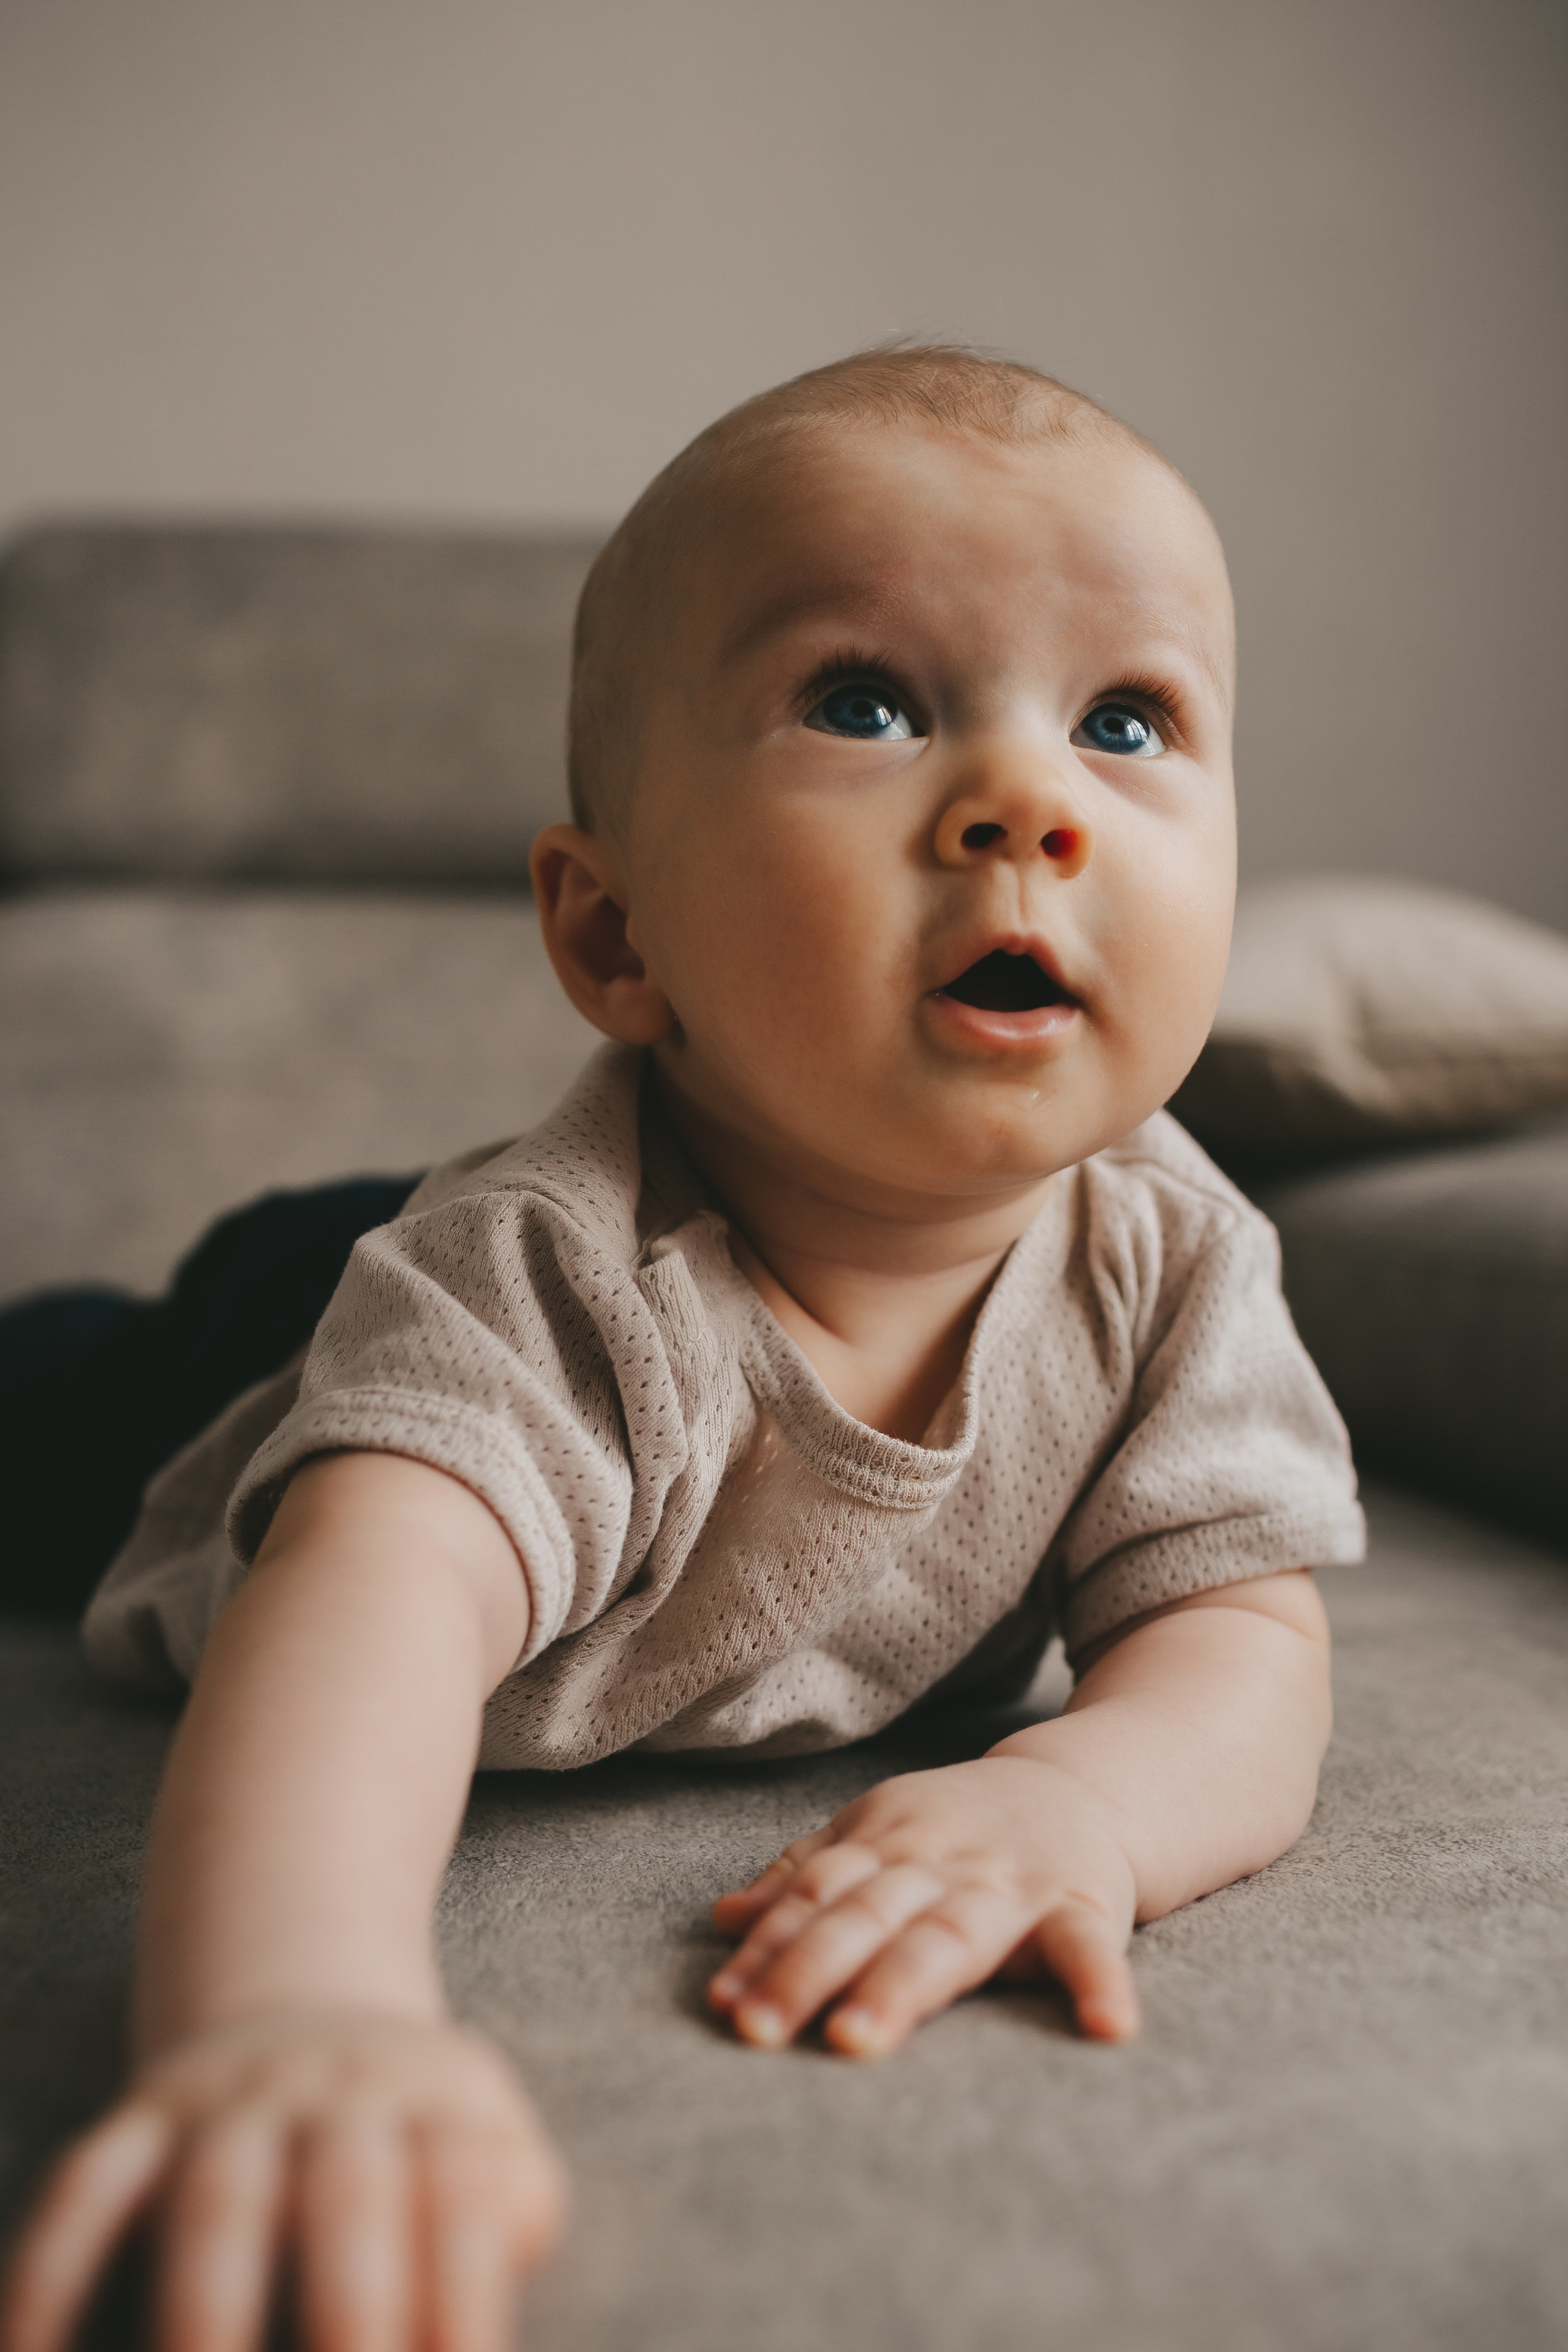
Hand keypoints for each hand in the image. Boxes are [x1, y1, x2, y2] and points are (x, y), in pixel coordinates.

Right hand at [1, 2010, 566, 2351]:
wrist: (306, 2001)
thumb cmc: (415, 2128)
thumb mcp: (493, 2138)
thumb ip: (516, 2212)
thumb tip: (492, 2289)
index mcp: (437, 2103)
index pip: (468, 2193)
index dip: (470, 2289)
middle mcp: (334, 2095)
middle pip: (346, 2194)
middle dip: (353, 2304)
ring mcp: (228, 2105)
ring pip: (214, 2197)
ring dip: (208, 2303)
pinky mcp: (140, 2119)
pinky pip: (85, 2190)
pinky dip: (49, 2273)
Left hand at [708, 1755, 1139, 2057]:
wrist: (1083, 1785)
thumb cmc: (962, 1827)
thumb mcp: (879, 1832)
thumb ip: (805, 1875)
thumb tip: (723, 1920)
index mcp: (887, 1843)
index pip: (815, 1895)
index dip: (767, 1947)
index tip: (724, 2004)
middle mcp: (940, 1863)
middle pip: (866, 1917)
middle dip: (808, 1970)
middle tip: (760, 2029)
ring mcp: (1011, 1887)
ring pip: (948, 1936)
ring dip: (902, 1984)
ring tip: (858, 2037)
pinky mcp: (1083, 1907)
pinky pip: (1088, 1947)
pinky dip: (1098, 1983)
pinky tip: (1107, 2028)